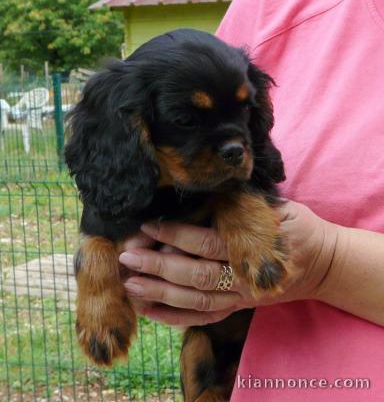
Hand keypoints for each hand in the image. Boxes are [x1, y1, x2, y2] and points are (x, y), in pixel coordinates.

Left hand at [119, 200, 338, 325]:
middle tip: (126, 256)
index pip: (207, 243)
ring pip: (195, 301)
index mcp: (253, 247)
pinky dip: (175, 317)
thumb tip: (198, 194)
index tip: (147, 225)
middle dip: (158, 266)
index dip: (175, 234)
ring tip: (129, 284)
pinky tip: (149, 309)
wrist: (324, 263)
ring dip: (159, 293)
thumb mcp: (274, 207)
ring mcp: (241, 297)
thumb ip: (239, 204)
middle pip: (195, 275)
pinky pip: (204, 317)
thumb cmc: (296, 226)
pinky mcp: (239, 307)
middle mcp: (244, 277)